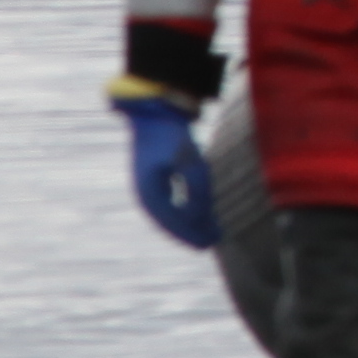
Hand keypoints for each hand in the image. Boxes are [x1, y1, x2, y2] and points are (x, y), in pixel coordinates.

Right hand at [119, 96, 220, 251]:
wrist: (156, 112)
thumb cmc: (172, 135)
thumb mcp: (189, 160)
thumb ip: (196, 187)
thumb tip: (199, 215)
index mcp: (148, 192)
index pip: (171, 222)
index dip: (189, 234)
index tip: (206, 244)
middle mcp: (146, 193)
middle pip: (170, 222)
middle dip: (190, 232)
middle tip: (211, 243)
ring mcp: (149, 187)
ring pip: (170, 214)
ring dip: (189, 223)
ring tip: (210, 231)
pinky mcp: (156, 179)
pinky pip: (171, 203)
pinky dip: (185, 211)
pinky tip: (200, 213)